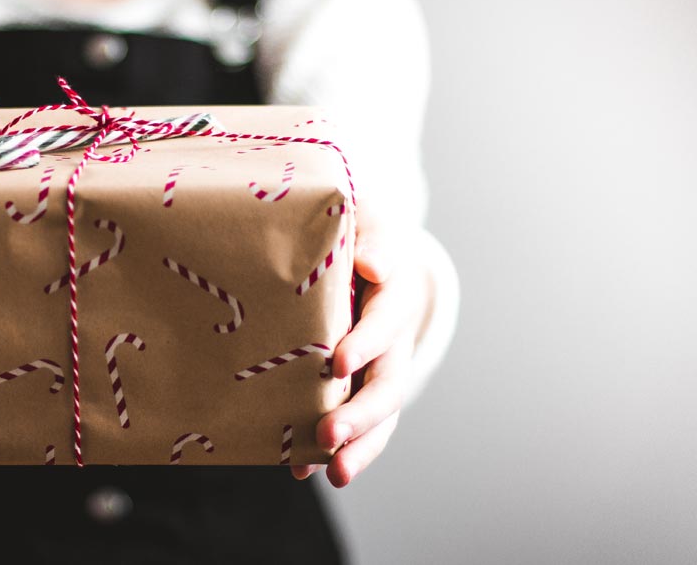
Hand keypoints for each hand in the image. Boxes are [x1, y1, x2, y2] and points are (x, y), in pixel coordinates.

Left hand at [292, 207, 429, 486]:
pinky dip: (332, 450)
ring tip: (334, 474)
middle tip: (328, 435)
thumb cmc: (357, 234)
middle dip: (360, 414)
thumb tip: (372, 265)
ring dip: (358, 447)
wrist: (366, 256)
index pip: (385, 321)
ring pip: (378, 417)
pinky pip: (354, 427)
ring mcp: (379, 371)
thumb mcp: (366, 222)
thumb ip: (371, 239)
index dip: (366, 342)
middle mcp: (393, 342)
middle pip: (387, 384)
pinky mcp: (357, 389)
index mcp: (395, 296)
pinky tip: (301, 470)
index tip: (337, 362)